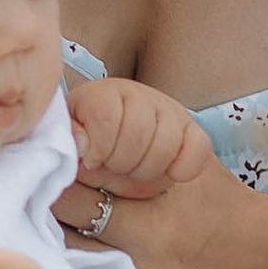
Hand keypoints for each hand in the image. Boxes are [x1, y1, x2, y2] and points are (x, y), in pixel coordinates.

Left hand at [64, 76, 213, 200]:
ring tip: (134, 172)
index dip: (99, 148)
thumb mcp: (71, 155)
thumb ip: (68, 147)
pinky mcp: (192, 130)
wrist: (117, 169)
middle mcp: (135, 94)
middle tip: (113, 169)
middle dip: (122, 163)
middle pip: (137, 132)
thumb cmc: (90, 161)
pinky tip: (168, 174)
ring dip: (148, 170)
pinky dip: (183, 168)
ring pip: (167, 142)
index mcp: (99, 95)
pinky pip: (199, 148)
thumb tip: (79, 145)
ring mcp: (167, 109)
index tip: (92, 162)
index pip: (106, 115)